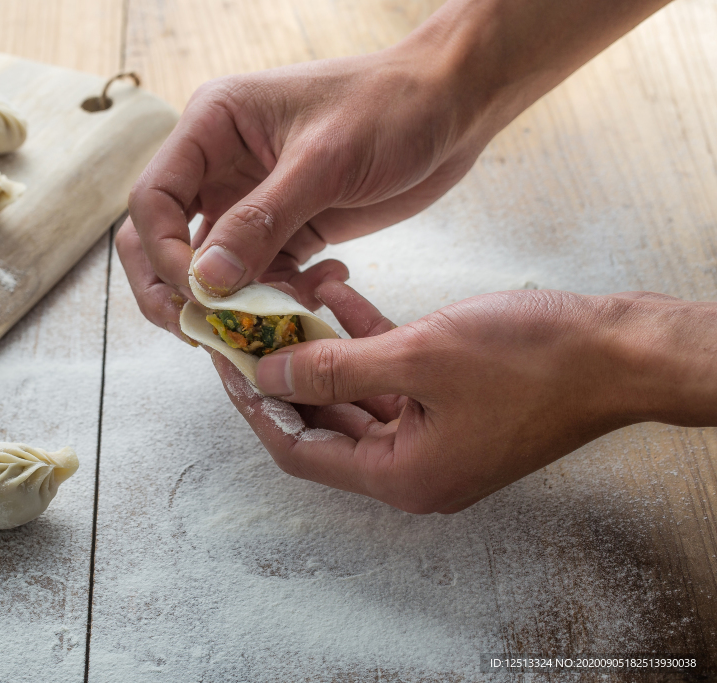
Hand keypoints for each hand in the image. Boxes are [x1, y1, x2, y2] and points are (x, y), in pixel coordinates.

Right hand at [118, 35, 490, 335]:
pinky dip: (278, 298)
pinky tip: (322, 287)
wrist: (452, 108)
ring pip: (208, 268)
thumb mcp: (323, 162)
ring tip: (281, 314)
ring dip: (233, 303)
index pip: (153, 200)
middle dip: (175, 289)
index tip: (201, 294)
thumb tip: (206, 280)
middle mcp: (219, 167)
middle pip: (162, 239)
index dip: (165, 254)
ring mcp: (249, 202)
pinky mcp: (284, 230)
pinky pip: (258, 279)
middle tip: (203, 331)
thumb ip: (261, 222)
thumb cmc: (390, 107)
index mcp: (212, 127)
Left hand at [212, 281, 716, 512]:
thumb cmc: (533, 362)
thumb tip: (270, 372)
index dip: (256, 405)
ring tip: (285, 303)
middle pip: (324, 422)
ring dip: (322, 351)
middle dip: (284, 373)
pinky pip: (391, 376)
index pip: (300, 449)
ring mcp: (434, 436)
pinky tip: (338, 296)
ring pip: (354, 395)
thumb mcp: (418, 357)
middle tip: (246, 328)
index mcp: (400, 475)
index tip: (226, 362)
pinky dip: (364, 341)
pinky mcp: (453, 404)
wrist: (623, 352)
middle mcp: (411, 466)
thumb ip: (335, 366)